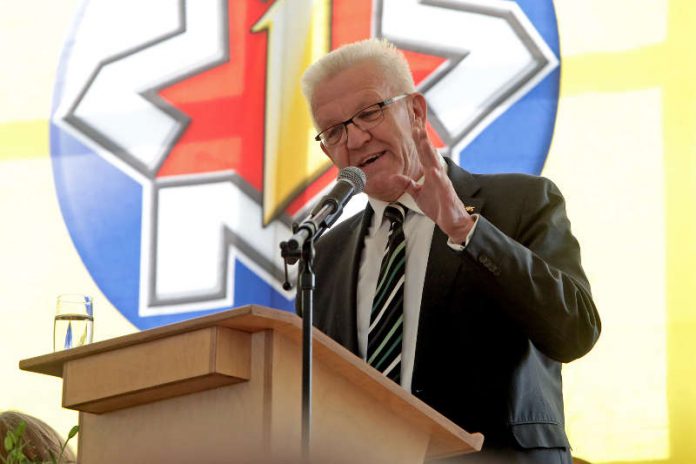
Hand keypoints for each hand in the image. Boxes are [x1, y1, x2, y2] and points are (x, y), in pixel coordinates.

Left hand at [396, 123, 474, 242]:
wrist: (451, 221)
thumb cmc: (438, 206)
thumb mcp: (418, 195)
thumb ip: (408, 185)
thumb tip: (395, 177)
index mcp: (431, 173)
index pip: (423, 153)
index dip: (418, 140)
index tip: (414, 125)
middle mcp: (437, 174)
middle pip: (429, 153)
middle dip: (423, 138)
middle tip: (417, 124)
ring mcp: (442, 182)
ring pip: (434, 163)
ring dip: (429, 151)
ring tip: (423, 139)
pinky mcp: (446, 193)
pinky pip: (441, 183)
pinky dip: (437, 176)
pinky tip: (433, 170)